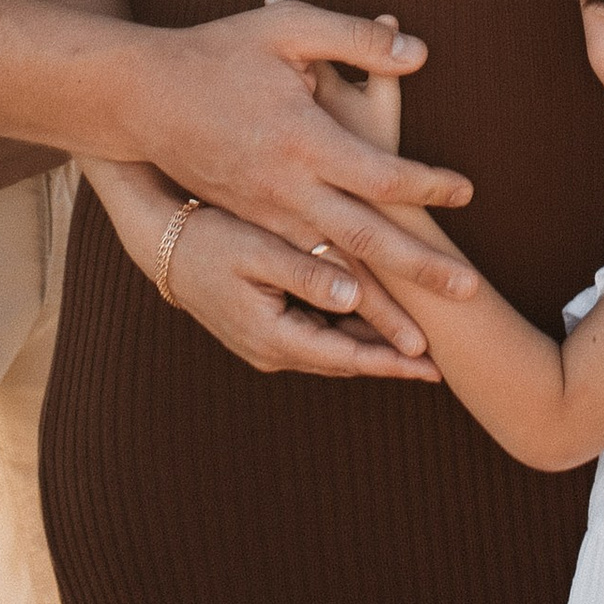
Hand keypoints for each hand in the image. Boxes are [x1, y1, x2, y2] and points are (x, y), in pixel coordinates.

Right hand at [122, 1, 477, 298]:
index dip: (426, 183)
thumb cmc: (217, 54)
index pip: (379, 172)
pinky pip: (303, 274)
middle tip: (470, 293)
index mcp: (300, 140)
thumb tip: (418, 50)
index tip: (466, 191)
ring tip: (421, 349)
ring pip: (331, 273)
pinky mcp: (252, 228)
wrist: (140, 98)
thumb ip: (354, 37)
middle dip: (418, 271)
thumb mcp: (285, 27)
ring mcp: (266, 216)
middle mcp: (285, 189)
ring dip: (378, 311)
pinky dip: (336, 308)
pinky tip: (366, 331)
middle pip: (364, 239)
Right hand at [160, 205, 440, 380]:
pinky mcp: (266, 328)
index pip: (345, 356)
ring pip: (334, 351)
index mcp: (271, 335)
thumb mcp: (256, 251)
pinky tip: (377, 323)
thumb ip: (305, 274)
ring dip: (374, 350)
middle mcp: (271, 349)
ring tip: (420, 350)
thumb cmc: (209, 237)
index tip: (433, 366)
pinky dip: (351, 334)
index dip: (391, 361)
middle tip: (441, 364)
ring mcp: (266, 343)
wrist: (162, 244)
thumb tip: (353, 295)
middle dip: (391, 362)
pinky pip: (320, 336)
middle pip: (345, 361)